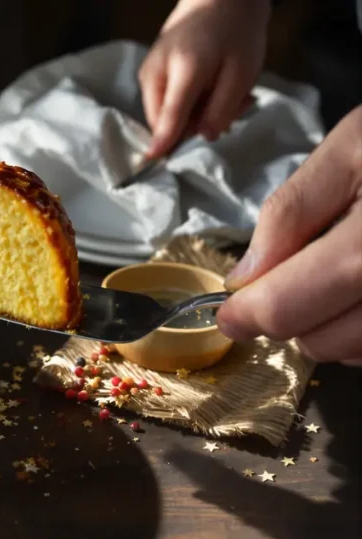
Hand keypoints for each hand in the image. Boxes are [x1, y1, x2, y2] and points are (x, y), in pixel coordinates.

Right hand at [139, 0, 270, 158]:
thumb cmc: (236, 31)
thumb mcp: (243, 72)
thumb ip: (223, 108)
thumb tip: (203, 136)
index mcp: (184, 69)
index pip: (170, 115)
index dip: (164, 141)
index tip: (152, 161)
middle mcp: (157, 72)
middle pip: (165, 119)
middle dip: (196, 125)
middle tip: (237, 108)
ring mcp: (149, 72)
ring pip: (165, 113)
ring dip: (196, 115)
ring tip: (229, 95)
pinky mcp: (149, 73)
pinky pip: (166, 102)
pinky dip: (189, 104)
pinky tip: (213, 89)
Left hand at [216, 105, 361, 365]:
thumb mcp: (352, 147)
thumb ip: (291, 211)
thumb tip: (245, 277)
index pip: (287, 307)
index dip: (246, 314)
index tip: (229, 310)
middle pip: (320, 340)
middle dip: (289, 317)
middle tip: (290, 278)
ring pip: (356, 352)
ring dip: (330, 327)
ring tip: (337, 274)